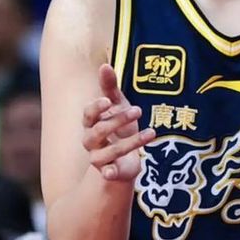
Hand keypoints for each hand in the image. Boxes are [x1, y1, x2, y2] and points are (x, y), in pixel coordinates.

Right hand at [82, 64, 154, 181]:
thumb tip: (105, 65)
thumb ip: (110, 87)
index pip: (88, 114)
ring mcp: (98, 157)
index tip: (108, 101)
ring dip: (130, 142)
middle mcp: (91, 140)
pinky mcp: (109, 172)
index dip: (96, 108)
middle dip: (118, 120)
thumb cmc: (119, 127)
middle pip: (98, 131)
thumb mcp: (118, 106)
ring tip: (151, 132)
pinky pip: (106, 174)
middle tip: (138, 110)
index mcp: (91, 123)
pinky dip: (109, 174)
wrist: (124, 160)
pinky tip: (113, 172)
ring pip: (109, 151)